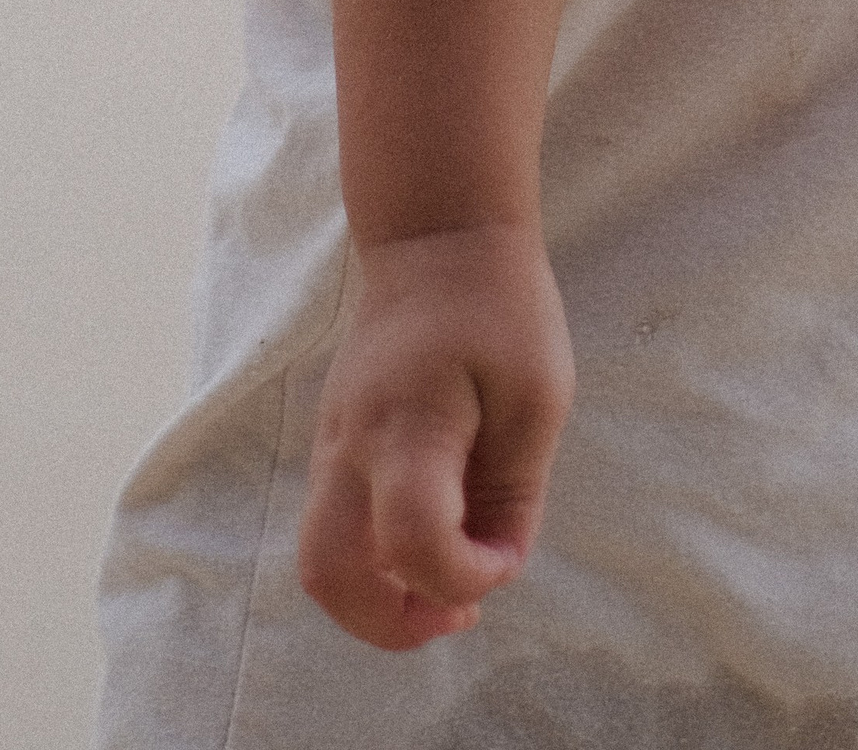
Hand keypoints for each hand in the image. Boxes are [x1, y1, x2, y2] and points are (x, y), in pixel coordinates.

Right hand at [296, 222, 574, 652]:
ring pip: (320, 557)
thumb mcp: (538, 397)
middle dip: (388, 622)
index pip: (412, 541)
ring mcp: (331, 444)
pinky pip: (334, 525)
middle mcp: (352, 445)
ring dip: (376, 597)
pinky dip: (371, 560)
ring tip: (445, 588)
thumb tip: (494, 569)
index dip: (464, 577)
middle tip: (455, 615)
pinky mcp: (334, 441)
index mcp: (409, 427)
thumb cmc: (499, 307)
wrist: (438, 234)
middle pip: (328, 573)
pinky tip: (430, 543)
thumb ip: (513, 494)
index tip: (506, 556)